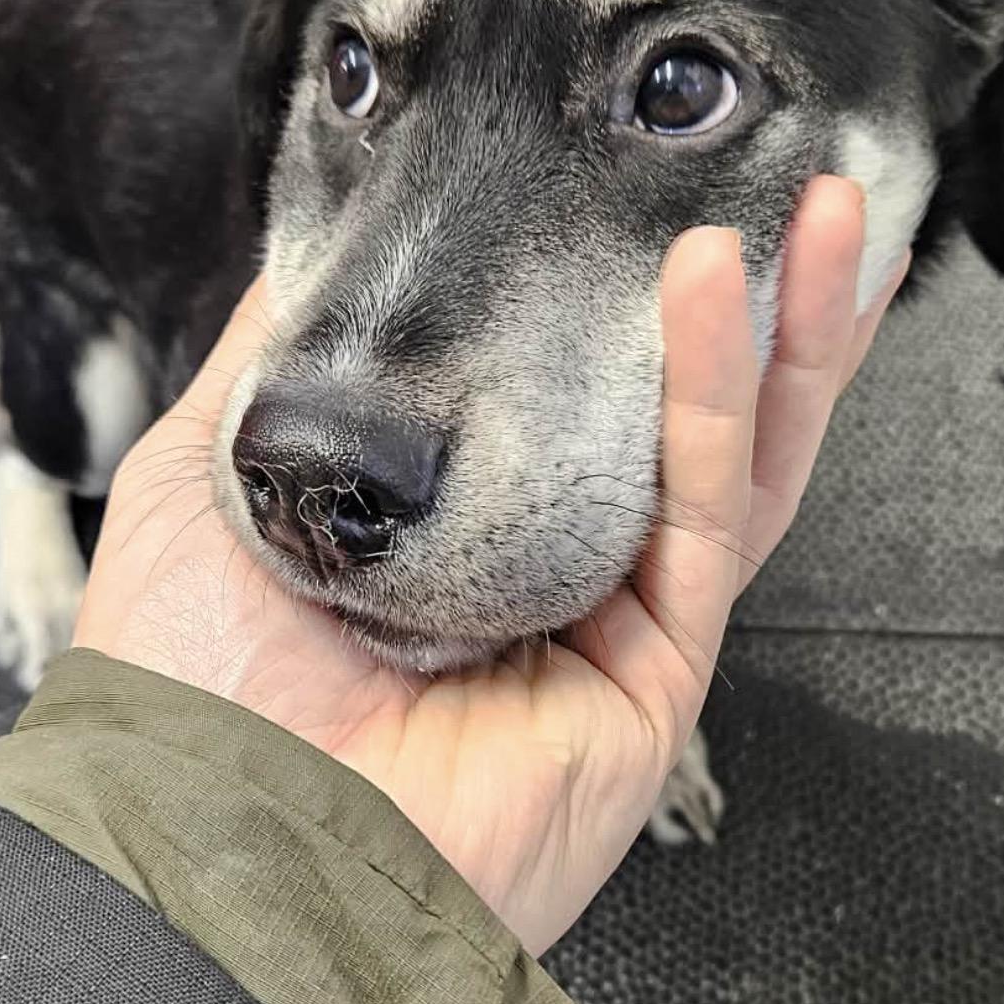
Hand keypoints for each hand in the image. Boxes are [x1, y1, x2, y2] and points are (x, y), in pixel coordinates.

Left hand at [75, 177, 905, 954]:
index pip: (564, 391)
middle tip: (776, 177)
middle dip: (743, 299)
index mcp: (450, 524)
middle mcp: (540, 567)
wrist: (212, 826)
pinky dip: (723, 394)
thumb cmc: (188, 669)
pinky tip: (725, 288)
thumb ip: (284, 355)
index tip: (642, 191)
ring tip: (814, 210)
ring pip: (727, 455)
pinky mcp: (653, 672)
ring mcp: (606, 621)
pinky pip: (706, 513)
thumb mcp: (214, 467)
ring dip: (779, 329)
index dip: (615, 294)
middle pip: (674, 414)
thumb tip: (322, 246)